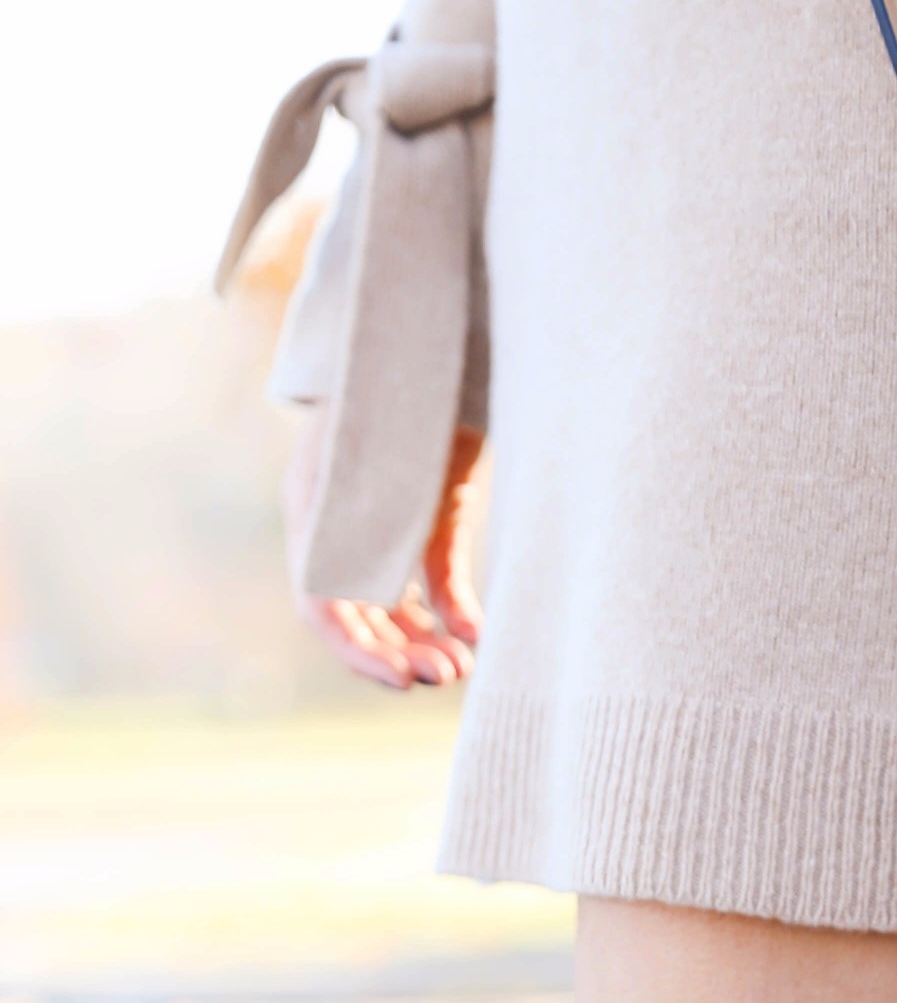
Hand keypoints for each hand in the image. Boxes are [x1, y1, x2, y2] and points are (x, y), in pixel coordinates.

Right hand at [286, 409, 484, 688]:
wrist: (444, 322)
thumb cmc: (411, 382)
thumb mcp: (401, 456)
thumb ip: (410, 528)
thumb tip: (452, 622)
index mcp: (313, 504)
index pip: (319, 602)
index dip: (357, 650)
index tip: (406, 679)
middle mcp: (339, 518)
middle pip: (355, 613)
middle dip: (398, 652)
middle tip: (451, 676)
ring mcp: (383, 516)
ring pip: (391, 605)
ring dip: (422, 642)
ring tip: (465, 666)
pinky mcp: (427, 511)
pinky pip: (427, 582)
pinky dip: (450, 613)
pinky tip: (477, 636)